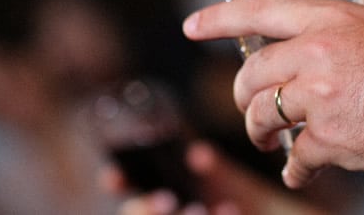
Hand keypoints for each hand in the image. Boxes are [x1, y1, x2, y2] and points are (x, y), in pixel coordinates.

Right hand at [101, 140, 324, 214]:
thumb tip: (196, 155)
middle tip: (168, 201)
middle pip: (134, 212)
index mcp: (164, 194)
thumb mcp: (231, 182)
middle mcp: (167, 211)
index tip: (116, 176)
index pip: (127, 187)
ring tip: (200, 211)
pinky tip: (229, 211)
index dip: (117, 180)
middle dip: (146, 209)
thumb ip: (214, 169)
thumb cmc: (247, 200)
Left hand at [183, 0, 363, 188]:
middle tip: (250, 112)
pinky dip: (296, 171)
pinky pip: (296, 159)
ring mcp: (321, 95)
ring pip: (264, 117)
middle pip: (252, 76)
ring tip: (268, 142)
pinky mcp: (331, 137)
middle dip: (243, 98)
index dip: (220, 19)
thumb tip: (315, 68)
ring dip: (259, 134)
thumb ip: (341, 45)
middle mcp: (317, 52)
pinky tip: (302, 174)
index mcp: (332, 20)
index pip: (260, 11)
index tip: (192, 26)